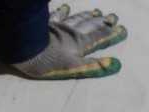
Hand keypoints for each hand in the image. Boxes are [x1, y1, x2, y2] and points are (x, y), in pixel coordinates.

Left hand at [13, 4, 127, 79]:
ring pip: (76, 19)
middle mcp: (72, 32)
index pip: (99, 37)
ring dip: (86, 16)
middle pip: (90, 25)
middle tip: (112, 16)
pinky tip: (65, 6)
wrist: (25, 49)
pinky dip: (62, 11)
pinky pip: (56, 14)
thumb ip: (94, 67)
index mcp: (80, 43)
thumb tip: (117, 65)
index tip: (122, 29)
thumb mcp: (74, 68)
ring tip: (95, 11)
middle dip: (102, 21)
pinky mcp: (46, 24)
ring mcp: (59, 26)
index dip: (111, 33)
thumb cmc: (49, 62)